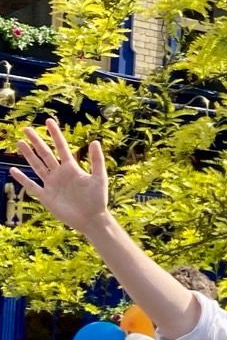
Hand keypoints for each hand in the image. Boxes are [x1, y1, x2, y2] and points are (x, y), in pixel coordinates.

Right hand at [11, 119, 110, 233]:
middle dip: (36, 141)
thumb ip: (97, 160)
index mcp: (72, 168)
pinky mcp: (46, 197)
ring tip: (20, 142)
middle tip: (26, 128)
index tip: (48, 121)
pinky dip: (22, 179)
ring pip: (37, 166)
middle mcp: (59, 174)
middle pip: (45, 154)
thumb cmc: (98, 199)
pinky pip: (32, 186)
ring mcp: (51, 184)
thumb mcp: (99, 178)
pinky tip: (13, 170)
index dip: (55, 134)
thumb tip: (95, 141)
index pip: (61, 147)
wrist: (91, 219)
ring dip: (28, 155)